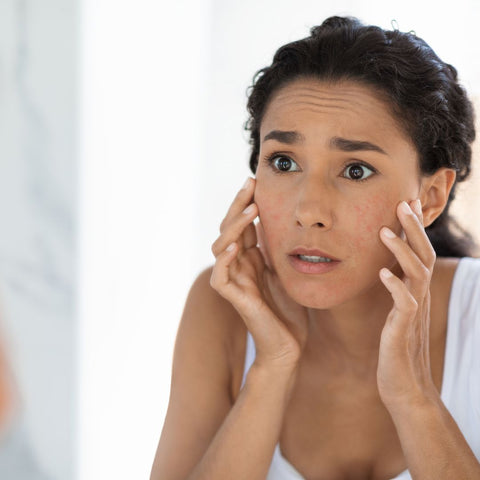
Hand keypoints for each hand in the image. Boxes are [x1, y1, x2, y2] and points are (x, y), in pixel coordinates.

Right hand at [210, 177, 308, 369]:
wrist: (288, 346)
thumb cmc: (288, 311)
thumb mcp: (286, 270)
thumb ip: (276, 248)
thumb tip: (279, 219)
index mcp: (250, 258)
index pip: (241, 224)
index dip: (245, 203)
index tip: (255, 181)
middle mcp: (239, 266)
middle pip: (229, 229)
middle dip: (238, 205)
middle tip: (250, 184)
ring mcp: (235, 282)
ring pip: (221, 247)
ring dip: (234, 227)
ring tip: (251, 209)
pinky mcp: (236, 300)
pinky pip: (221, 278)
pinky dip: (224, 261)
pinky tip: (235, 247)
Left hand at [377, 199, 438, 411]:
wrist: (405, 389)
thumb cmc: (396, 351)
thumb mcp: (397, 315)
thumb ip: (396, 293)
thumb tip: (387, 271)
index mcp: (415, 293)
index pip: (419, 254)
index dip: (414, 229)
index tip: (406, 203)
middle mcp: (418, 299)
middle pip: (423, 256)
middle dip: (413, 229)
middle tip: (403, 203)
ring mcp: (412, 314)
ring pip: (416, 274)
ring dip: (402, 251)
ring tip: (384, 231)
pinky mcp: (403, 331)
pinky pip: (403, 304)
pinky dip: (395, 286)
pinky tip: (382, 273)